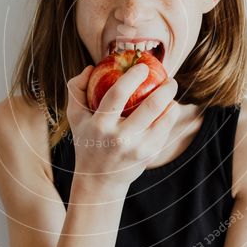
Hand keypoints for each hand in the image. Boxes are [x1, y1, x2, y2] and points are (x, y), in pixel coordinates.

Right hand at [65, 63, 180, 194]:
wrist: (99, 180)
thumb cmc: (87, 141)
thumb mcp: (75, 117)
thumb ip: (76, 89)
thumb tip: (92, 67)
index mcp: (100, 125)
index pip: (118, 94)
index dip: (133, 76)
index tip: (142, 66)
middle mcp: (120, 138)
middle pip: (151, 106)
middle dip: (165, 88)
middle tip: (168, 78)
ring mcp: (138, 148)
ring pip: (164, 118)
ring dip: (172, 100)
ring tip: (171, 90)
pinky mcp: (150, 154)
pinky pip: (166, 128)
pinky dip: (170, 114)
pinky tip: (169, 106)